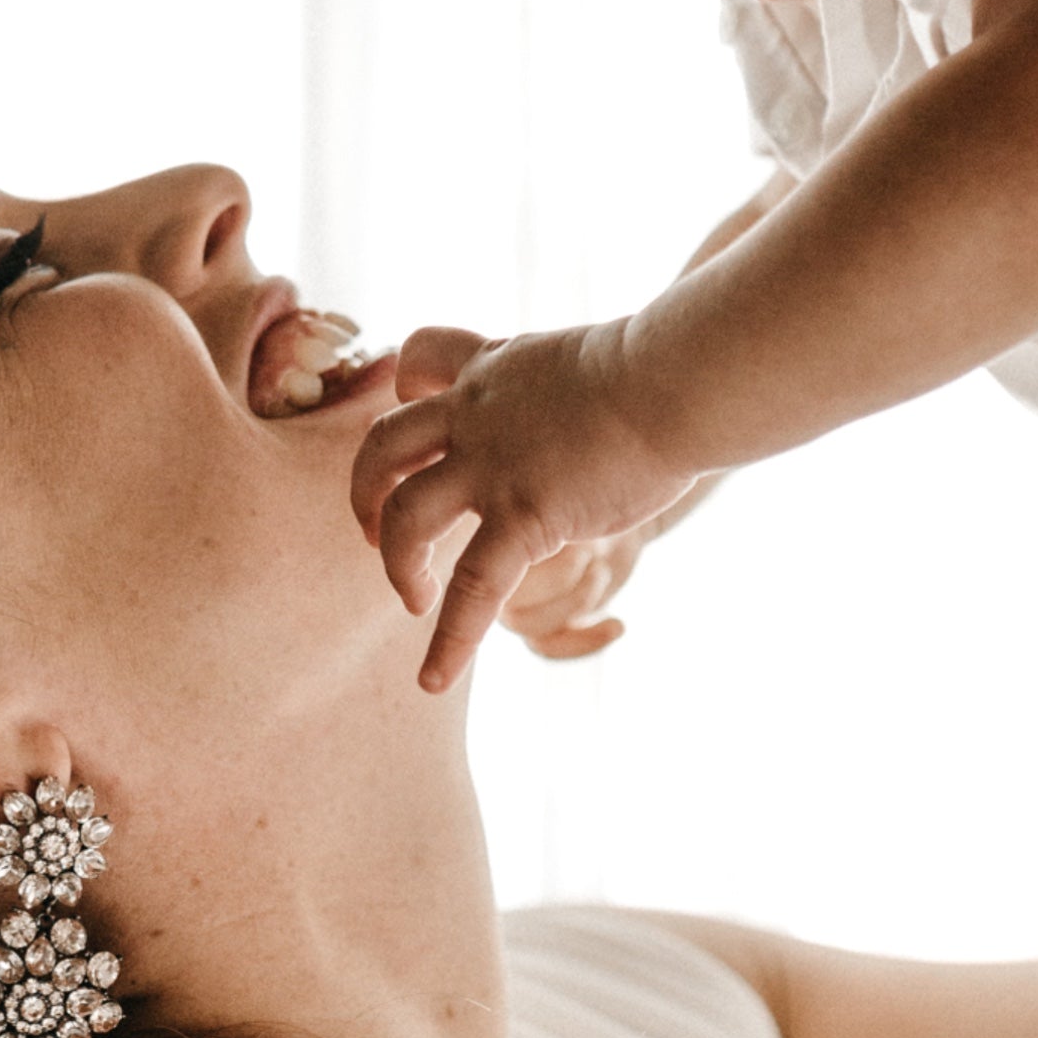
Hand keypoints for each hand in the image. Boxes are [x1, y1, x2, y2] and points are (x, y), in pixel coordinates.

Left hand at [350, 322, 697, 691]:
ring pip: (405, 515)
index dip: (406, 385)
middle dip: (366, 491)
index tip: (412, 408)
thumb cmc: (657, 373)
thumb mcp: (586, 363)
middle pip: (383, 443)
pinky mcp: (524, 514)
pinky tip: (434, 680)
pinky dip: (449, 641)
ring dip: (396, 563)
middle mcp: (476, 414)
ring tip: (412, 597)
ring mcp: (493, 465)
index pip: (421, 356)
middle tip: (372, 528)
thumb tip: (585, 414)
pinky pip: (472, 588)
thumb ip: (561, 393)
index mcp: (493, 368)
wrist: (671, 382)